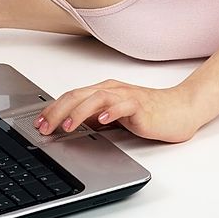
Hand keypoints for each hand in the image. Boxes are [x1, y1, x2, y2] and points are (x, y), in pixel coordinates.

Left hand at [34, 80, 200, 142]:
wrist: (180, 110)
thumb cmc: (149, 113)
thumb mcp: (114, 117)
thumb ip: (94, 118)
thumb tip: (70, 126)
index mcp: (103, 91)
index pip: (71, 97)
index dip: (52, 110)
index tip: (38, 124)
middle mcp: (111, 90)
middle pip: (78, 95)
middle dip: (58, 112)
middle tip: (44, 127)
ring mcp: (126, 96)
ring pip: (96, 98)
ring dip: (78, 112)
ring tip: (66, 126)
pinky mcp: (141, 106)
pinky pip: (124, 105)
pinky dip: (111, 112)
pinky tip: (102, 120)